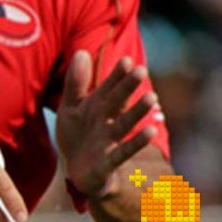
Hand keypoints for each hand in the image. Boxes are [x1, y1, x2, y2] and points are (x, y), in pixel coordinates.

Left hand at [54, 51, 160, 199]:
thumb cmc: (77, 134)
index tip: (126, 60)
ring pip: (124, 124)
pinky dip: (136, 142)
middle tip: (141, 70)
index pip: (108, 87)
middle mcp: (107, 121)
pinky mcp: (108, 162)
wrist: (74, 169)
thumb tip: (82, 51)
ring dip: (137, 112)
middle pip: (118, 102)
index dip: (116, 75)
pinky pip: (123, 151)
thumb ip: (76, 82)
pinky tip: (150, 131)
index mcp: (97, 106)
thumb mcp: (71, 106)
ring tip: (151, 97)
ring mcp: (109, 141)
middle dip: (128, 87)